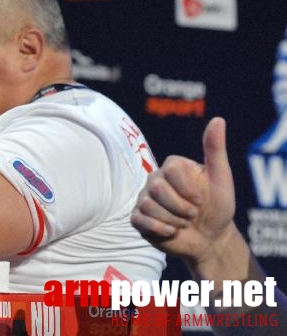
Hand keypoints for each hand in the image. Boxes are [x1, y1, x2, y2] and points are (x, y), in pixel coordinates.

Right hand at [130, 117, 234, 264]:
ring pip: (149, 206)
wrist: (210, 239)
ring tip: (183, 223)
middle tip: (193, 214)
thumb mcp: (221, 179)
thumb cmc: (218, 207)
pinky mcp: (137, 218)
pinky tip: (171, 231)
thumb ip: (215, 149)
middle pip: (158, 189)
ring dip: (174, 221)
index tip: (201, 199)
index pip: (170, 170)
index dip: (188, 190)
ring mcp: (144, 198)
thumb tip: (218, 119)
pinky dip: (160, 229)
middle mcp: (155, 179)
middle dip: (182, 208)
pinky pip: (140, 220)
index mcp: (172, 167)